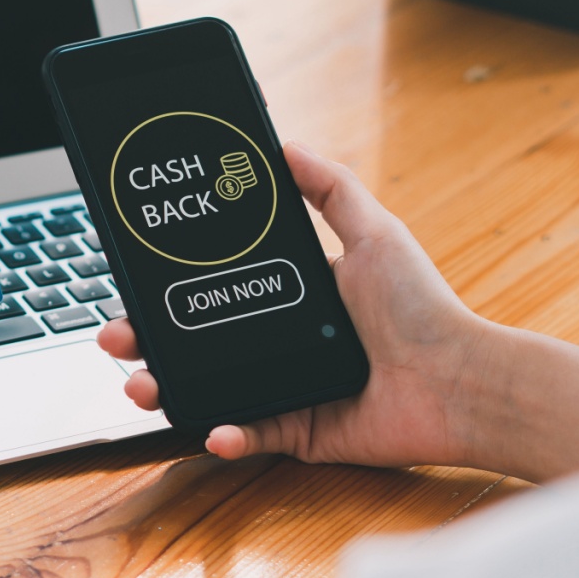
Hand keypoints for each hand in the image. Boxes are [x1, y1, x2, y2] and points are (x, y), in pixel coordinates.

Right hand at [99, 141, 493, 470]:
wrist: (461, 380)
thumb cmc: (424, 307)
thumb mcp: (375, 231)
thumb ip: (330, 186)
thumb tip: (284, 143)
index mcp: (283, 298)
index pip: (208, 291)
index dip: (165, 290)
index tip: (133, 282)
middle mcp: (272, 343)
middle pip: (189, 343)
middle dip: (144, 341)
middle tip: (116, 335)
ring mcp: (279, 388)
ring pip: (203, 391)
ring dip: (163, 391)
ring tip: (140, 386)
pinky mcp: (295, 430)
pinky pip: (247, 434)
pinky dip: (222, 434)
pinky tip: (209, 427)